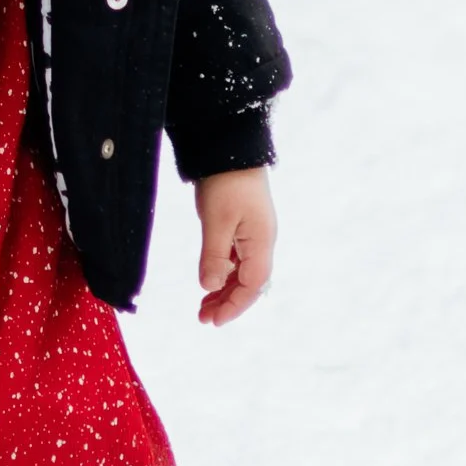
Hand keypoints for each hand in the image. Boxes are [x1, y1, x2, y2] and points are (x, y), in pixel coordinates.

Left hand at [194, 167, 275, 326]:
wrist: (231, 144)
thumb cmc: (226, 181)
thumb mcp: (216, 220)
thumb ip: (213, 256)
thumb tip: (209, 288)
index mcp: (261, 243)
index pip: (252, 287)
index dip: (233, 306)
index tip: (213, 321)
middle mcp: (262, 241)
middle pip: (249, 283)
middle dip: (228, 302)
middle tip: (203, 317)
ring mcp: (254, 232)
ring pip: (242, 271)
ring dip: (224, 289)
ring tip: (203, 304)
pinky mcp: (243, 223)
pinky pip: (236, 257)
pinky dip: (223, 271)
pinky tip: (210, 277)